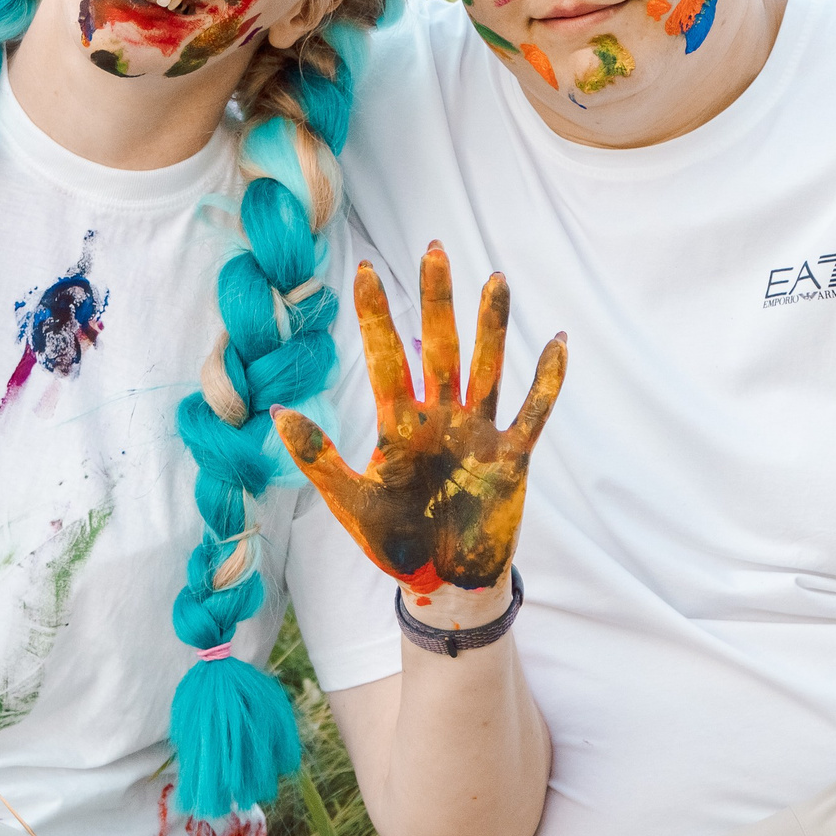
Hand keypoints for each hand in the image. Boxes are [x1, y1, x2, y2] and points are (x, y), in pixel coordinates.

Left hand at [272, 245, 565, 609]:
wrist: (443, 584)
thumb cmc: (395, 544)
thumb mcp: (351, 503)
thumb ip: (319, 459)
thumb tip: (277, 414)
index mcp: (399, 426)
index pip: (385, 360)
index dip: (374, 319)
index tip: (362, 271)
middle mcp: (440, 418)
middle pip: (439, 348)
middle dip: (436, 302)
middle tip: (432, 250)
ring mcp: (478, 433)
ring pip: (486, 368)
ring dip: (492, 326)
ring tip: (494, 279)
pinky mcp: (511, 458)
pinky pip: (532, 413)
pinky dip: (546, 381)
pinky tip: (558, 342)